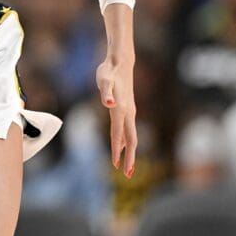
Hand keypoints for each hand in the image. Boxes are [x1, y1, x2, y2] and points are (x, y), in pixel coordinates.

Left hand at [96, 57, 136, 177]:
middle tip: (128, 175)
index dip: (117, 151)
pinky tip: (123, 144)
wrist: (121, 61)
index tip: (116, 166)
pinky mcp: (129, 107)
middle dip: (130, 158)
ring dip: (130, 151)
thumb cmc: (109, 70)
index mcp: (120, 110)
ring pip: (131, 135)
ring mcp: (130, 110)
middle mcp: (128, 112)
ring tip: (127, 166)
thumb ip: (105, 92)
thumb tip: (108, 103)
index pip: (118, 135)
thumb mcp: (103, 80)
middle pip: (131, 140)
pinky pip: (129, 128)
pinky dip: (127, 139)